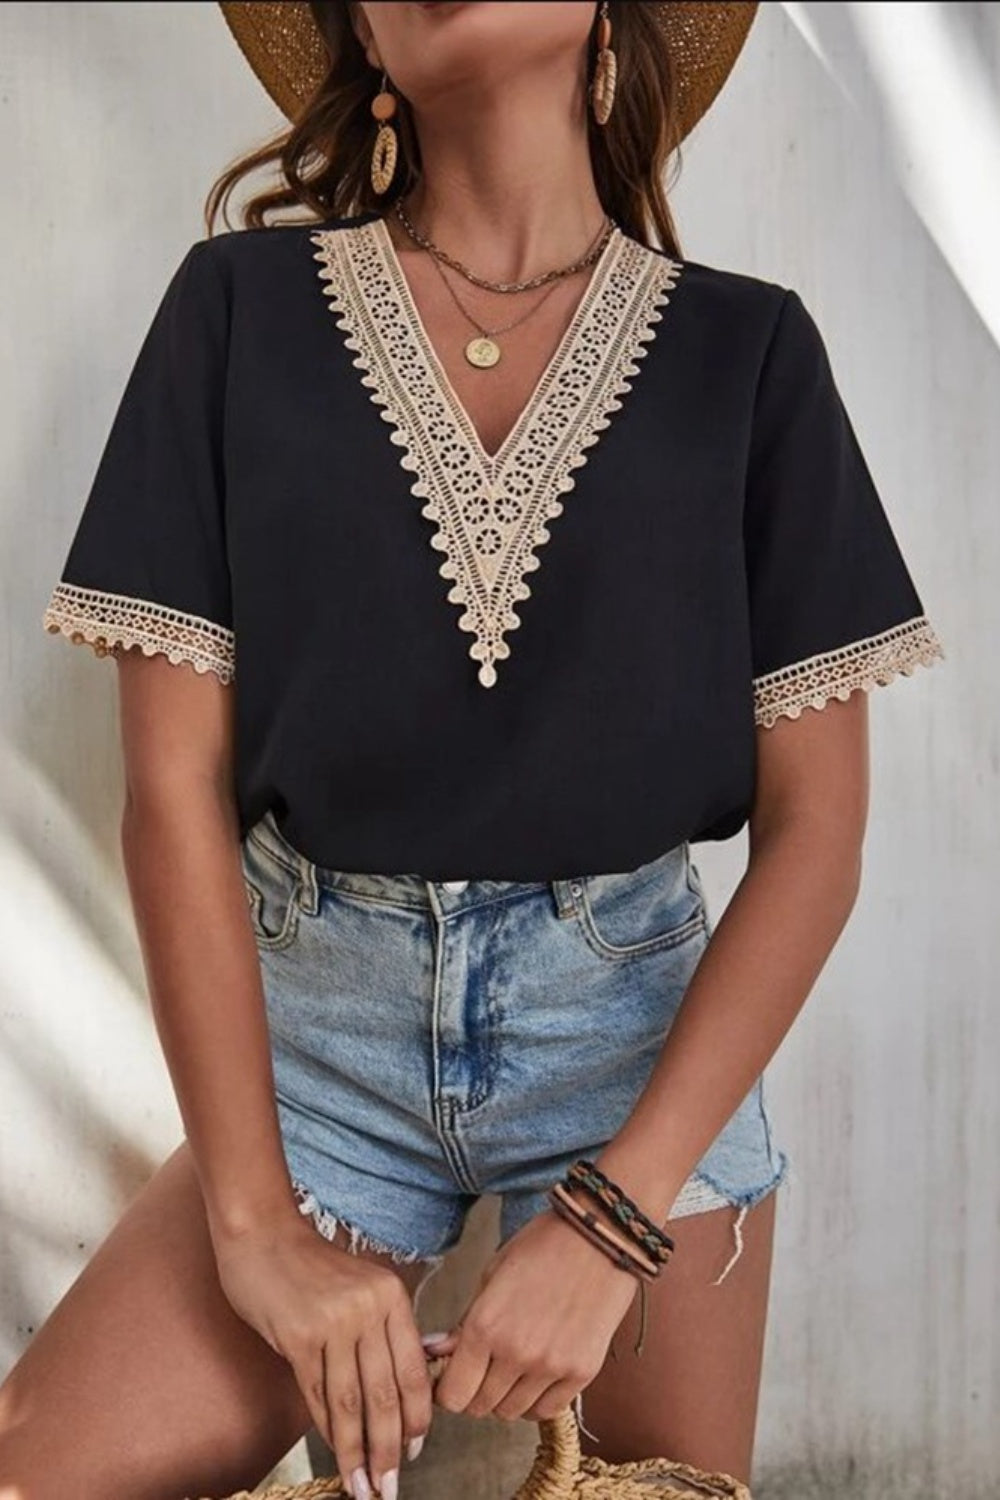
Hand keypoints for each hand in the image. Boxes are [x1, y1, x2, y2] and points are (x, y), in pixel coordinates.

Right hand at [214, 1213, 431, 1498]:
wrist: (262, 1235)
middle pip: (386, 1393)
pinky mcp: (298, 1336)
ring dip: (357, 1452)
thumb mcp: (362, 1287)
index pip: (414, 1370)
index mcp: (391, 1296)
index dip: (417, 1418)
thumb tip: (406, 1390)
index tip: (415, 1451)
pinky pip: (318, 1395)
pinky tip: (335, 1454)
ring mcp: (333, 1322)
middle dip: (389, 1448)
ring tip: (363, 1487)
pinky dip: (328, 1430)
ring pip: (352, 1402)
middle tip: (389, 1486)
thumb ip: (384, 1330)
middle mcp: (368, 1308)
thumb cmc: (312, 1266)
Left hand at [427, 1206, 637, 1421]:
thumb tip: (436, 1352)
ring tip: (513, 1367)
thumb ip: (464, 1321)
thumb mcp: (492, 1274)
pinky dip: (537, 1399)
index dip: (449, 1389)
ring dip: (506, 1396)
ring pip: (512, 1413)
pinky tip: (538, 1374)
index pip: (453, 1395)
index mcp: (485, 1325)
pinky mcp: (581, 1373)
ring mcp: (551, 1366)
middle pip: (480, 1407)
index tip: (454, 1377)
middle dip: (476, 1391)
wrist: (600, 1236)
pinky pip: (547, 1410)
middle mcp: (516, 1353)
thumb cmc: (543, 1247)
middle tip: (484, 1368)